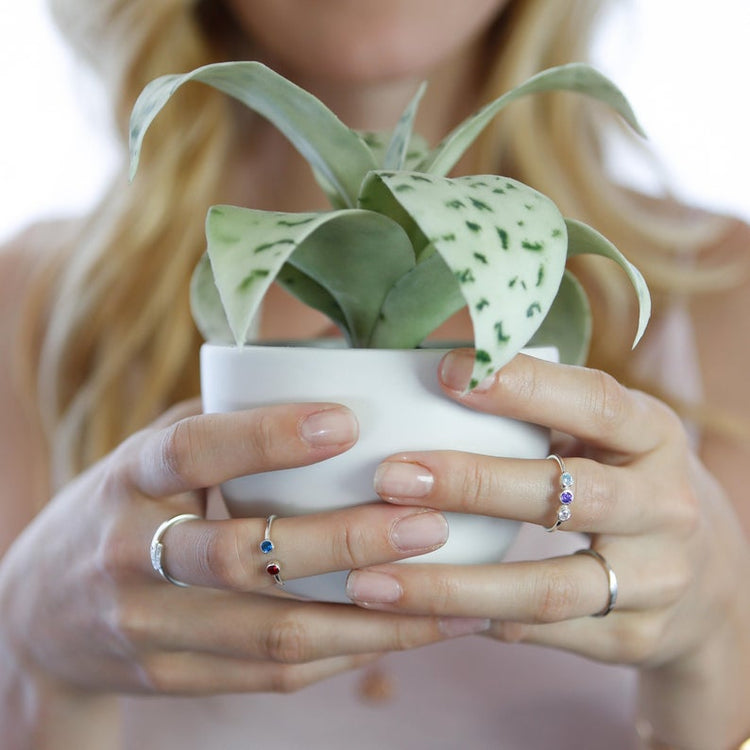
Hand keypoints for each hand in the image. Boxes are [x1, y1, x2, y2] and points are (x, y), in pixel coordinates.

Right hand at [0, 398, 485, 711]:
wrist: (35, 617)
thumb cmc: (122, 510)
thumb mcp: (148, 455)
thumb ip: (221, 419)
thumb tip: (327, 357)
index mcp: (128, 479)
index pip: (192, 451)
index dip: (266, 436)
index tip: (346, 421)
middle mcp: (132, 555)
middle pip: (243, 556)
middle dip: (344, 543)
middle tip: (428, 523)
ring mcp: (149, 626)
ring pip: (270, 630)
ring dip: (367, 617)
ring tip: (447, 597)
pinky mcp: (172, 678)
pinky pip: (271, 671)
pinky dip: (344, 654)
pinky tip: (402, 634)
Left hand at [347, 350, 749, 744]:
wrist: (711, 578)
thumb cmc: (631, 482)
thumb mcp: (610, 437)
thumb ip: (545, 413)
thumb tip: (438, 378)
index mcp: (652, 435)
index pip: (590, 401)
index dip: (522, 385)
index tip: (447, 372)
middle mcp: (663, 505)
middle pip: (564, 493)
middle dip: (472, 483)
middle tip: (391, 476)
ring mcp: (656, 578)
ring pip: (547, 586)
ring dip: (454, 583)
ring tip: (373, 578)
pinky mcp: (636, 637)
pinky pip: (545, 633)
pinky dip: (479, 621)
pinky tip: (420, 612)